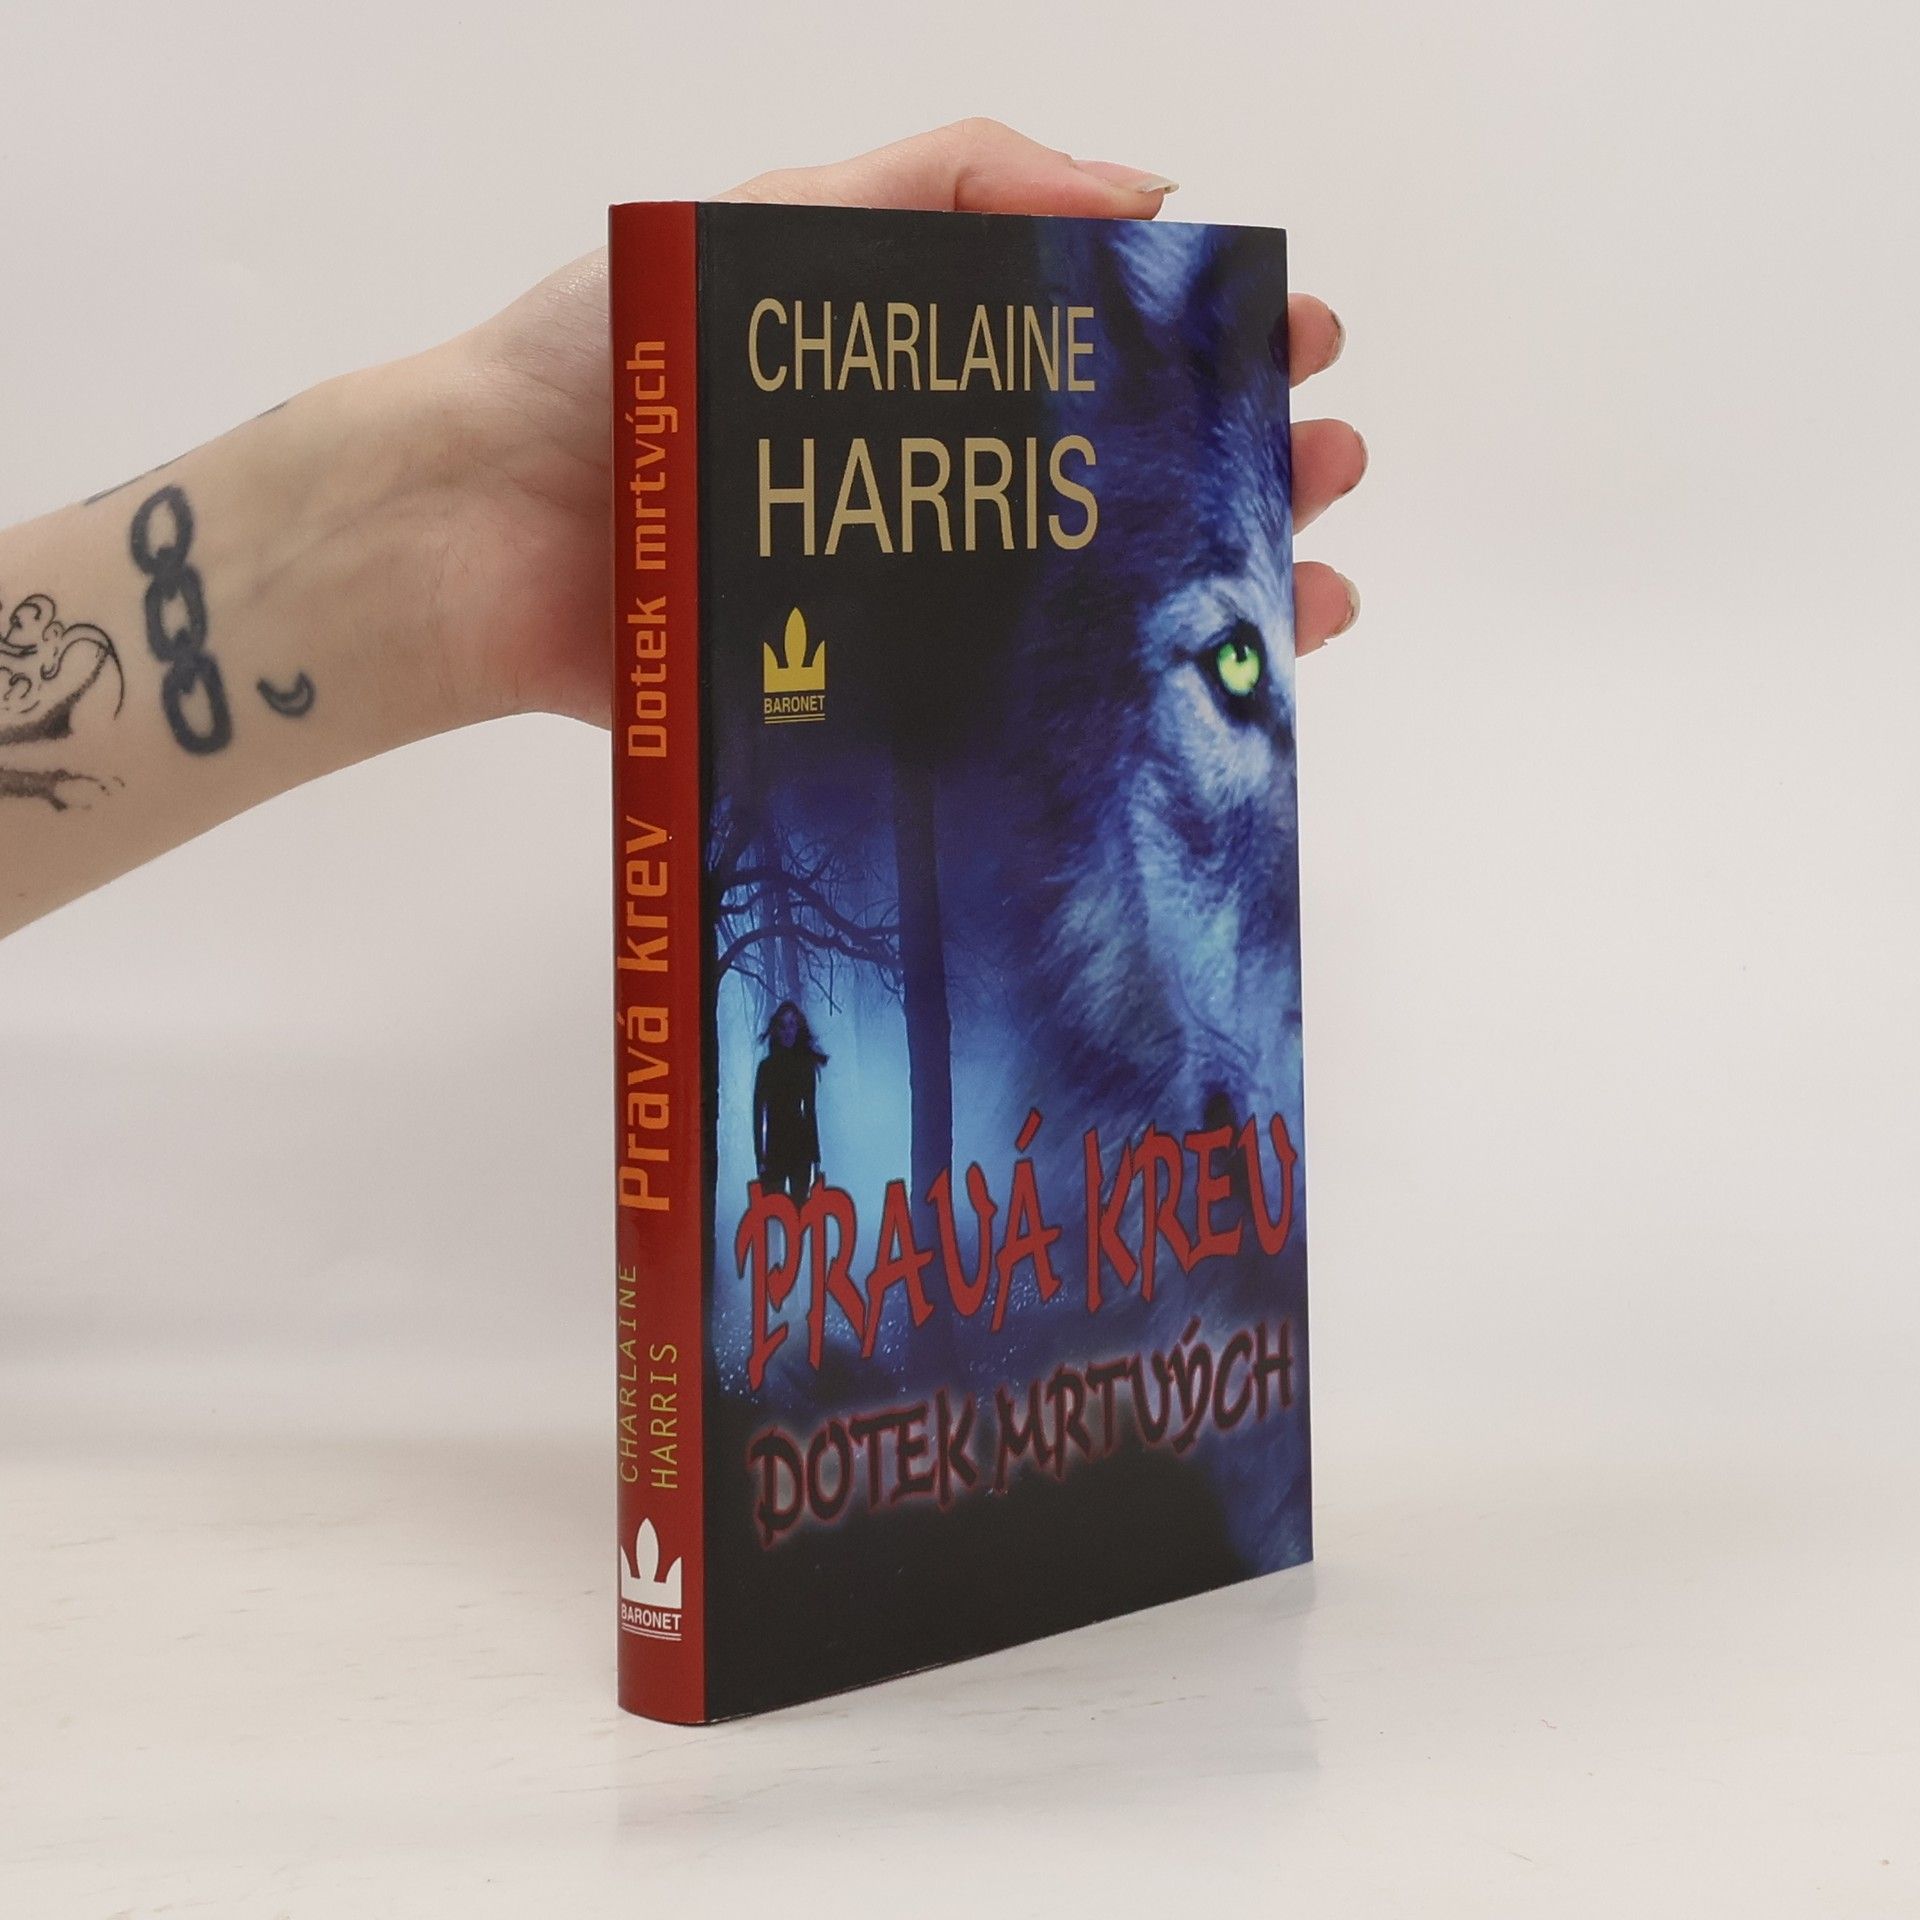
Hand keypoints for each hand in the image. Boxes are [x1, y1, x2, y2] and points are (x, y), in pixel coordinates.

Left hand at [430, 118, 1364, 727]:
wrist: (476, 529)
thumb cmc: (609, 362)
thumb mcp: (783, 217)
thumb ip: (953, 182)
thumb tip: (1148, 190)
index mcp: (922, 372)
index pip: (1101, 358)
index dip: (1207, 348)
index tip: (1300, 338)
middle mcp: (930, 487)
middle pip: (1120, 485)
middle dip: (1244, 471)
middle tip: (1330, 462)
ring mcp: (905, 605)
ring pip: (1091, 608)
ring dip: (1215, 595)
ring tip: (1311, 587)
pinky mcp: (864, 707)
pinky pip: (1006, 717)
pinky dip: (1109, 717)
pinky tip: (1201, 704)